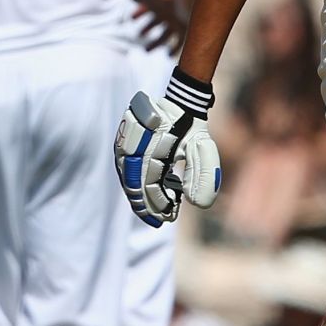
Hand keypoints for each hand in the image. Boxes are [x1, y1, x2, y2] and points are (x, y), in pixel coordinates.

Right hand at [114, 89, 220, 226]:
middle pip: (133, 180)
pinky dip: (136, 185)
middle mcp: (134, 140)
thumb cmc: (192, 128)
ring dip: (139, 196)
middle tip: (159, 219)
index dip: (157, 200)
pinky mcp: (122, 145)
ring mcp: (125, 141)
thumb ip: (203, 175)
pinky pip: (125, 170)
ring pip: (126, 176)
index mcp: (154, 140)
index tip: (168, 216)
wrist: (179, 105)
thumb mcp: (203, 149)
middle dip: (145, 204)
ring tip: (154, 211)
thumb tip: (198, 204)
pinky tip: (150, 195)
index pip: (149, 179)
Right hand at [130, 0, 186, 51]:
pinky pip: (179, 43)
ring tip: (146, 50)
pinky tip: (168, 55)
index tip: (131, 18)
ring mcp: (177, 23)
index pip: (148, 9)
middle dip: (146, 29)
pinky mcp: (185, 31)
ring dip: (155, 43)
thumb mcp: (151, 0)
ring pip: (165, 35)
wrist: (189, 3)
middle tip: (139, 35)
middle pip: (156, 23)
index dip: (139, 13)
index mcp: (161, 5)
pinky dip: (173, 49)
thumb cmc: (169, 1)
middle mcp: (169, 14)